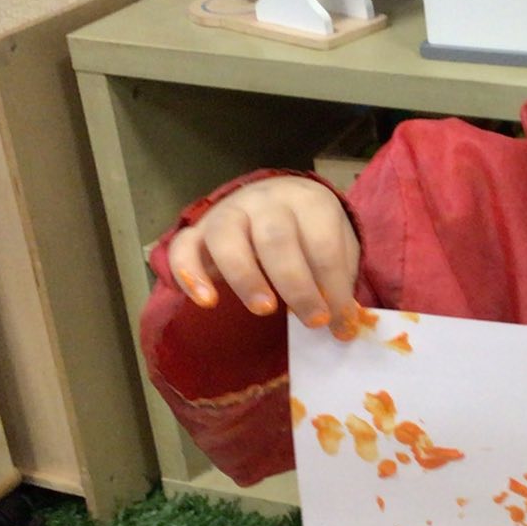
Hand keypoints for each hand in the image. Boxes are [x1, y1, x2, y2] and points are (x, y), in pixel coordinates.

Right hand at [166, 175, 358, 326]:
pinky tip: (207, 302)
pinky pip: (184, 247)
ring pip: (227, 239)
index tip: (339, 323)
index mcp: (308, 201)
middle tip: (312, 321)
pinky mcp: (198, 230)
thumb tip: (342, 326)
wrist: (276, 198)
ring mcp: (228, 212)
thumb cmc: (311, 232)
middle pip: (276, 240)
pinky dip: (189, 273)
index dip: (333, 287)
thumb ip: (339, 282)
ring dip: (246, 277)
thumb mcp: (338, 246)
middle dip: (296, 285)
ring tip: (265, 309)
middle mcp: (266, 201)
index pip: (322, 245)